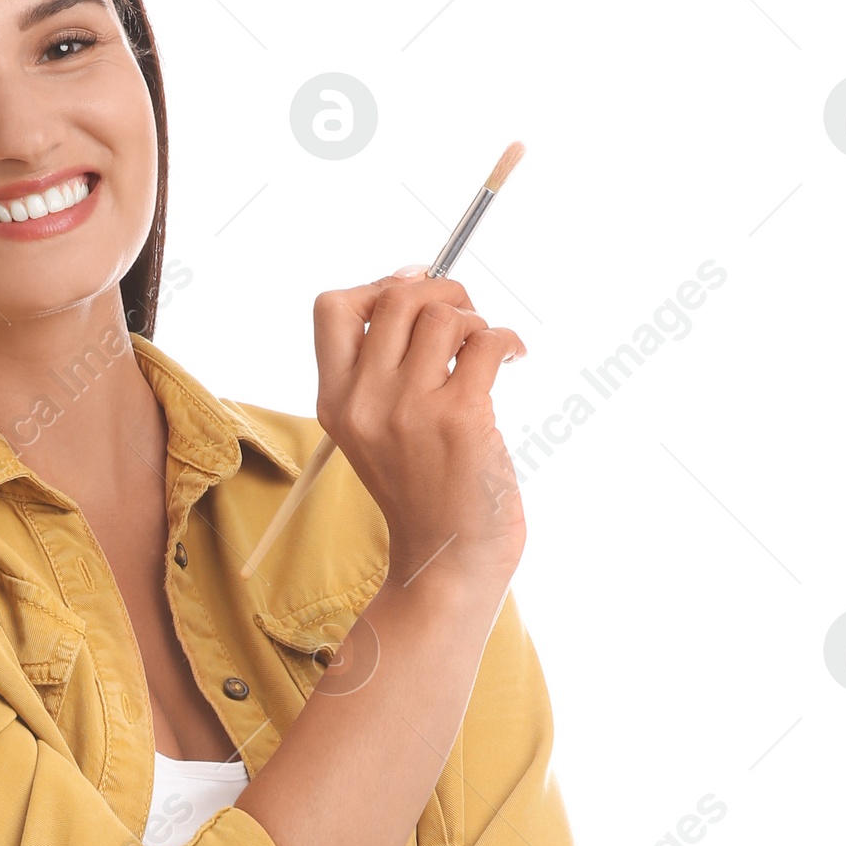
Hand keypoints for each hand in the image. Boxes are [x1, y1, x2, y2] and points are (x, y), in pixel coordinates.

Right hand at [313, 270, 526, 593]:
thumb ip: (383, 370)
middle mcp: (365, 402)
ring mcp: (410, 410)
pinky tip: (513, 358)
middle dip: (441, 291)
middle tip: (465, 315)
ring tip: (486, 349)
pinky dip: (507, 340)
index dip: (377, 285)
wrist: (446, 562)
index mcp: (336, 403)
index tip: (413, 291)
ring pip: (444, 315)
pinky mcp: (460, 419)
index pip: (333, 309)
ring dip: (475, 319)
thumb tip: (416, 283)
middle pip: (395, 298)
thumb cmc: (424, 493)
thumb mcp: (376, 432)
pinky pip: (487, 342)